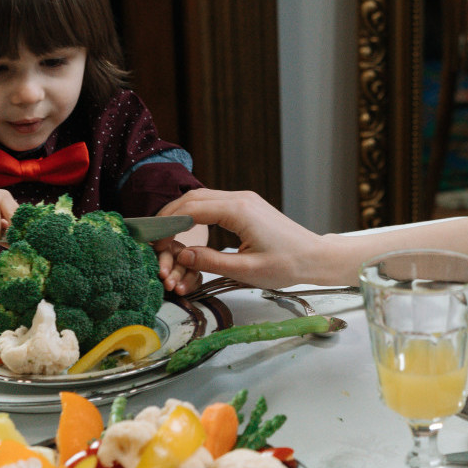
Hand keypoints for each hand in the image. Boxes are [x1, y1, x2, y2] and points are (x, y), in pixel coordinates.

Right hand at [153, 189, 338, 287]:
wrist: (315, 257)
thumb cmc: (287, 265)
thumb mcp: (246, 270)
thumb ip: (210, 262)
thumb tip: (181, 254)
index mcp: (238, 211)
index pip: (191, 210)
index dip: (168, 224)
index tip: (154, 241)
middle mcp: (240, 198)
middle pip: (193, 198)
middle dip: (169, 214)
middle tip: (152, 234)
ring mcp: (244, 200)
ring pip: (202, 197)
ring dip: (181, 212)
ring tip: (165, 232)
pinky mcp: (248, 206)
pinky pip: (214, 202)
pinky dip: (196, 212)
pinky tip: (187, 228)